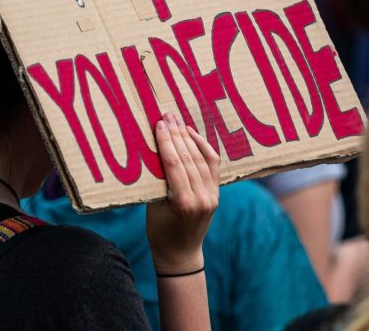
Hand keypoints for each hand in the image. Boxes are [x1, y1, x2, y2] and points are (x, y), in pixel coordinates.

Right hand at [146, 113, 219, 274]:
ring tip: (177, 121)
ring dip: (188, 137)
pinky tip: (193, 134)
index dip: (166, 141)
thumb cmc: (159, 231)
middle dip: (176, 134)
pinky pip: (212, 165)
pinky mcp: (216, 194)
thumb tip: (154, 149)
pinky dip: (203, 147)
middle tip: (167, 115)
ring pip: (201, 159)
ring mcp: (212, 196)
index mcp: (182, 203)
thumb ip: (157, 180)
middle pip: (189, 158)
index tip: (159, 124)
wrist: (180, 254)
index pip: (174, 164)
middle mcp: (201, 198)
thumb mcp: (152, 206)